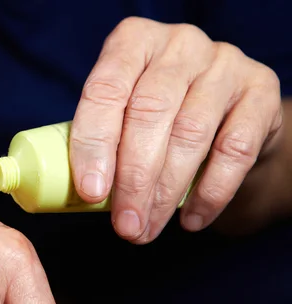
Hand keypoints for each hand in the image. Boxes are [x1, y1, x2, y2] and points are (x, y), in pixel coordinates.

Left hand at [70, 17, 282, 243]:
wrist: (225, 110)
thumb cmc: (157, 116)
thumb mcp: (122, 111)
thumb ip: (101, 139)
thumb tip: (76, 194)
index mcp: (133, 41)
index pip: (105, 90)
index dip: (94, 144)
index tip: (92, 193)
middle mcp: (179, 44)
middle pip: (149, 114)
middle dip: (133, 179)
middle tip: (125, 225)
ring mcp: (223, 63)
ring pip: (190, 134)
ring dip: (166, 193)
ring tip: (147, 229)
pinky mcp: (260, 91)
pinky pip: (235, 149)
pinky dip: (211, 192)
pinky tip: (191, 220)